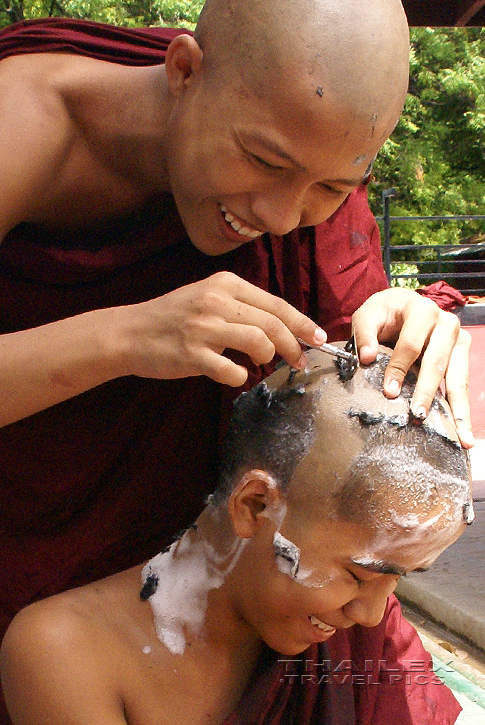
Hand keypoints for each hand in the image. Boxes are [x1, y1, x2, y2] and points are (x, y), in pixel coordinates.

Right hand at [114, 271, 325, 386]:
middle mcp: (216, 301)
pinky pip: (232, 371)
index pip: (275, 304)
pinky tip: (235, 375)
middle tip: (300, 361)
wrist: (130, 332)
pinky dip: (241, 377)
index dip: (302, 323)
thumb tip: (282, 327)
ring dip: (269, 357)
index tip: (318, 337)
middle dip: (294, 345)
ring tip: (261, 363)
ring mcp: (203, 328)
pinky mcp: (192, 355)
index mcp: (224, 283)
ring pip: (258, 342)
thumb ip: (241, 307)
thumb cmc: (173, 317)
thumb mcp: (207, 297)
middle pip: (272, 323)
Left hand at [352, 288, 473, 447]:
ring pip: (458, 378)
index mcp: (422, 310)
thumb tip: (367, 358)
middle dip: (427, 391)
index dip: (399, 368)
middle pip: (437, 362)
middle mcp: (446, 324)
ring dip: (458, 410)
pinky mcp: (462, 355)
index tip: (389, 392)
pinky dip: (461, 409)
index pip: (410, 344)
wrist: (401, 306)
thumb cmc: (383, 313)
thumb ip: (364, 334)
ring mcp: (458, 340)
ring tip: (461, 439)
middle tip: (417, 415)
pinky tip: (464, 432)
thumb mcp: (368, 315)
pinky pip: (461, 384)